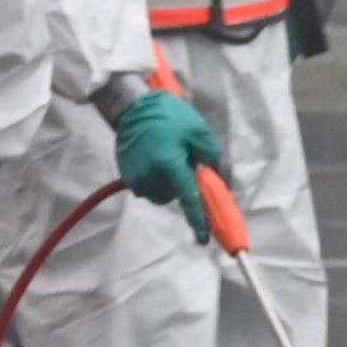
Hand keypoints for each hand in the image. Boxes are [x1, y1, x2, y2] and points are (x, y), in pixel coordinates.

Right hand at [108, 86, 226, 214]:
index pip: (188, 200)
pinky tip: (155, 162)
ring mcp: (136, 177)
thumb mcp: (199, 132)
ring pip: (162, 195)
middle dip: (183, 186)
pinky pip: (148, 189)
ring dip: (169, 185)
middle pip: (175, 197)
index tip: (204, 238)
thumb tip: (218, 180)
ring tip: (168, 160)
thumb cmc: (170, 117)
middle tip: (183, 162)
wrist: (134, 107)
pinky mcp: (127, 176)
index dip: (198, 220)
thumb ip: (211, 158)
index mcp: (170, 165)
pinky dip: (156, 181)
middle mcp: (151, 176)